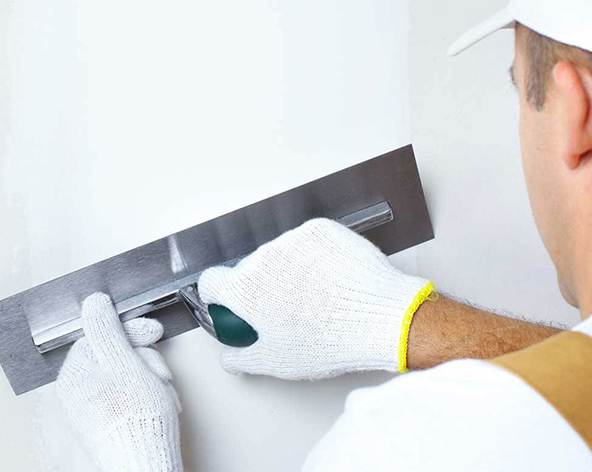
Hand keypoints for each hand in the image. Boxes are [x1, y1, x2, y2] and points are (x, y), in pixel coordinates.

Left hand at [56, 293, 182, 471]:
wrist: (144, 465)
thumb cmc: (135, 422)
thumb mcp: (123, 362)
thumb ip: (106, 329)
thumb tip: (93, 303)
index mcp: (74, 374)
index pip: (101, 335)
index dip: (131, 331)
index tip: (151, 332)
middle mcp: (77, 392)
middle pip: (116, 355)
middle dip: (144, 361)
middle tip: (157, 374)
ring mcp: (93, 409)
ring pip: (129, 375)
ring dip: (151, 379)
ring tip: (160, 394)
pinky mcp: (110, 422)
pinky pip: (131, 396)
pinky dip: (149, 397)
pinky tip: (159, 405)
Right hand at [198, 218, 433, 378]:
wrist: (379, 319)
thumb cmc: (328, 342)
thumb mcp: (277, 362)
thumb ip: (242, 358)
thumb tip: (230, 358)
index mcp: (244, 288)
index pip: (212, 281)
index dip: (218, 294)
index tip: (229, 302)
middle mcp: (262, 257)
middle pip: (249, 269)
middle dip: (261, 286)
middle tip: (287, 308)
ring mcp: (292, 239)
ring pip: (280, 254)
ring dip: (289, 269)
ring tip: (317, 295)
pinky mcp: (320, 229)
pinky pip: (308, 242)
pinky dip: (315, 256)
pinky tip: (331, 278)